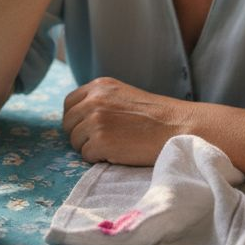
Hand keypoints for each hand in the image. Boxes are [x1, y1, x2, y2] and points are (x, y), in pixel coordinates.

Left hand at [62, 77, 191, 165]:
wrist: (176, 128)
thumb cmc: (154, 117)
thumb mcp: (123, 96)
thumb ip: (100, 100)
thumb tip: (78, 116)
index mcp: (99, 86)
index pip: (69, 103)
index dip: (76, 119)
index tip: (87, 128)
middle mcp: (93, 100)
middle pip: (68, 124)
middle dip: (80, 135)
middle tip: (103, 141)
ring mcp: (95, 120)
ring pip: (75, 141)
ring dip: (90, 147)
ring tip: (115, 145)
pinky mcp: (100, 141)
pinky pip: (86, 156)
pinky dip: (99, 158)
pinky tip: (118, 153)